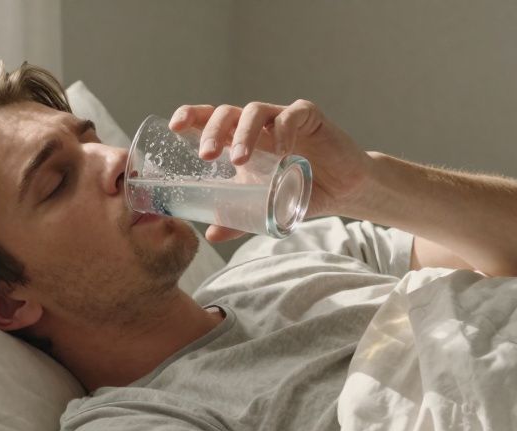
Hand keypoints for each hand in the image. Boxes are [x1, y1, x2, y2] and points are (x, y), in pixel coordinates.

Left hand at [170, 101, 372, 240]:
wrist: (341, 190)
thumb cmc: (296, 190)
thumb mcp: (262, 206)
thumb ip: (236, 217)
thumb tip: (210, 235)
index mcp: (238, 138)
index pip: (209, 118)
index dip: (191, 115)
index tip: (175, 125)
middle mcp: (256, 124)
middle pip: (226, 112)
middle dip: (212, 130)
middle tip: (206, 155)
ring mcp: (281, 117)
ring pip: (255, 111)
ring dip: (244, 133)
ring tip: (239, 160)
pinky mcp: (309, 117)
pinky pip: (292, 115)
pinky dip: (283, 130)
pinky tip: (281, 151)